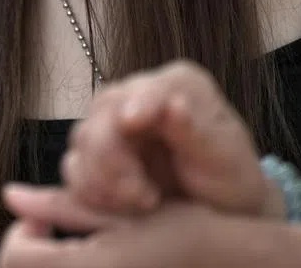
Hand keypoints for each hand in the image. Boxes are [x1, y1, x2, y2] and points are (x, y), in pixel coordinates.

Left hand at [0, 184, 256, 267]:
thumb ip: (62, 205)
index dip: (20, 234)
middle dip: (28, 251)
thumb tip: (11, 195)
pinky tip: (91, 261)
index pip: (16, 259)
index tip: (42, 215)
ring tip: (74, 246)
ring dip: (46, 262)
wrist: (241, 265)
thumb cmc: (186, 234)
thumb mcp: (122, 211)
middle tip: (50, 230)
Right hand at [61, 60, 274, 216]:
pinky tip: (124, 207)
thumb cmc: (227, 182)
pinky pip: (73, 169)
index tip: (132, 122)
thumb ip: (197, 132)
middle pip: (103, 113)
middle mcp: (135, 95)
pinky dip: (94, 193)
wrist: (214, 215)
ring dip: (106, 181)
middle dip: (115, 158)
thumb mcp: (225, 160)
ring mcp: (108, 123)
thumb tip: (174, 104)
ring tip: (144, 204)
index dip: (139, 102)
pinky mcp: (90, 154)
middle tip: (144, 196)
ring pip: (83, 142)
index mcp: (177, 85)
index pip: (151, 87)